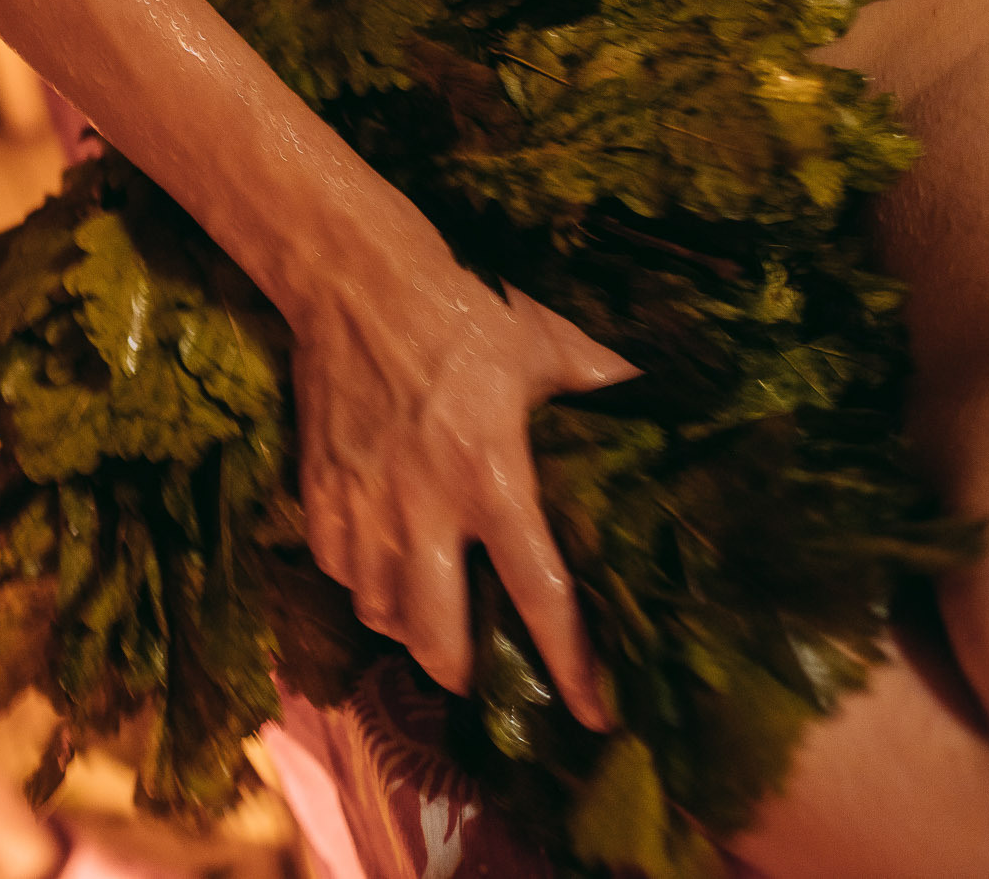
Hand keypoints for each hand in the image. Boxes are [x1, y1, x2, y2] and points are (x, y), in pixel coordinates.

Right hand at [291, 257, 635, 729]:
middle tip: (482, 674)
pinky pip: (336, 571)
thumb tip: (669, 407)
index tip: (593, 715)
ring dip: (410, 631)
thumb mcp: (547, 340)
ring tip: (432, 625)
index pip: (539, 596)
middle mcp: (424, 505)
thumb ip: (604, 385)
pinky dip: (360, 586)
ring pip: (379, 612)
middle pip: (439, 638)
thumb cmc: (461, 303)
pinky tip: (382, 573)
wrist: (352, 274)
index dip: (571, 666)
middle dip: (464, 674)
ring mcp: (364, 502)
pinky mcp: (318, 490)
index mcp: (493, 475)